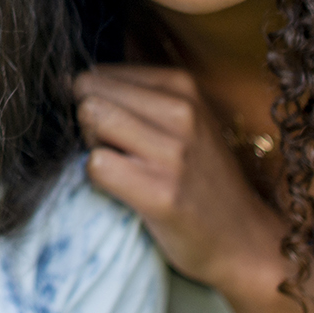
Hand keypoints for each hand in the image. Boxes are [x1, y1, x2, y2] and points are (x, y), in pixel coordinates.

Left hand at [73, 65, 285, 296]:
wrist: (243, 239)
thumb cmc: (200, 176)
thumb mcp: (184, 118)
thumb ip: (137, 94)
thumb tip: (70, 80)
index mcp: (183, 85)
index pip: (99, 73)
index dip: (95, 102)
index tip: (118, 128)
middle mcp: (180, 111)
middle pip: (89, 93)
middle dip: (87, 121)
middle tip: (115, 149)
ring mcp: (172, 153)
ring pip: (91, 119)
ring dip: (92, 146)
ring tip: (121, 167)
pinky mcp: (160, 193)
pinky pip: (96, 165)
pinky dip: (97, 179)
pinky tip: (124, 190)